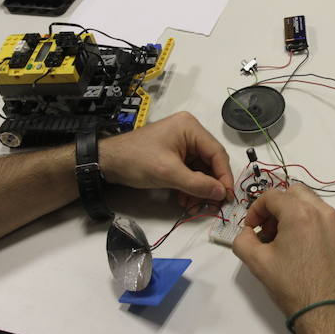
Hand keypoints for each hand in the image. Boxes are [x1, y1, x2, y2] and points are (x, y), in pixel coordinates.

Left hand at [99, 112, 233, 200]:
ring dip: (198, 188)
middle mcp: (189, 132)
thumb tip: (222, 193)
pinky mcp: (174, 153)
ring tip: (193, 205)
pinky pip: (189, 170)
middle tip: (211, 205)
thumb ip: (198, 184)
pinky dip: (189, 186)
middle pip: (210, 161)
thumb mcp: (169, 173)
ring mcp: (181, 142)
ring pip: (200, 169)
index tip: (227, 196)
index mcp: (190, 128)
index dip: (224, 176)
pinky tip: (184, 199)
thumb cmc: (137, 160)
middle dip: (210, 185)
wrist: (107, 161)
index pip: (217, 153)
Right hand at [232, 183, 334, 315]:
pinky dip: (311, 224)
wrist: (328, 313)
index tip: (251, 228)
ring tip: (285, 240)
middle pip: (294, 193)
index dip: (255, 210)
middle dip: (277, 206)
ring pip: (312, 204)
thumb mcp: (257, 263)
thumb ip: (243, 240)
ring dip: (294, 213)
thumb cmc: (291, 286)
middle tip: (268, 230)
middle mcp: (323, 211)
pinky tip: (304, 249)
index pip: (272, 196)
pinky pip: (325, 219)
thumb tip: (247, 233)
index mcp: (300, 213)